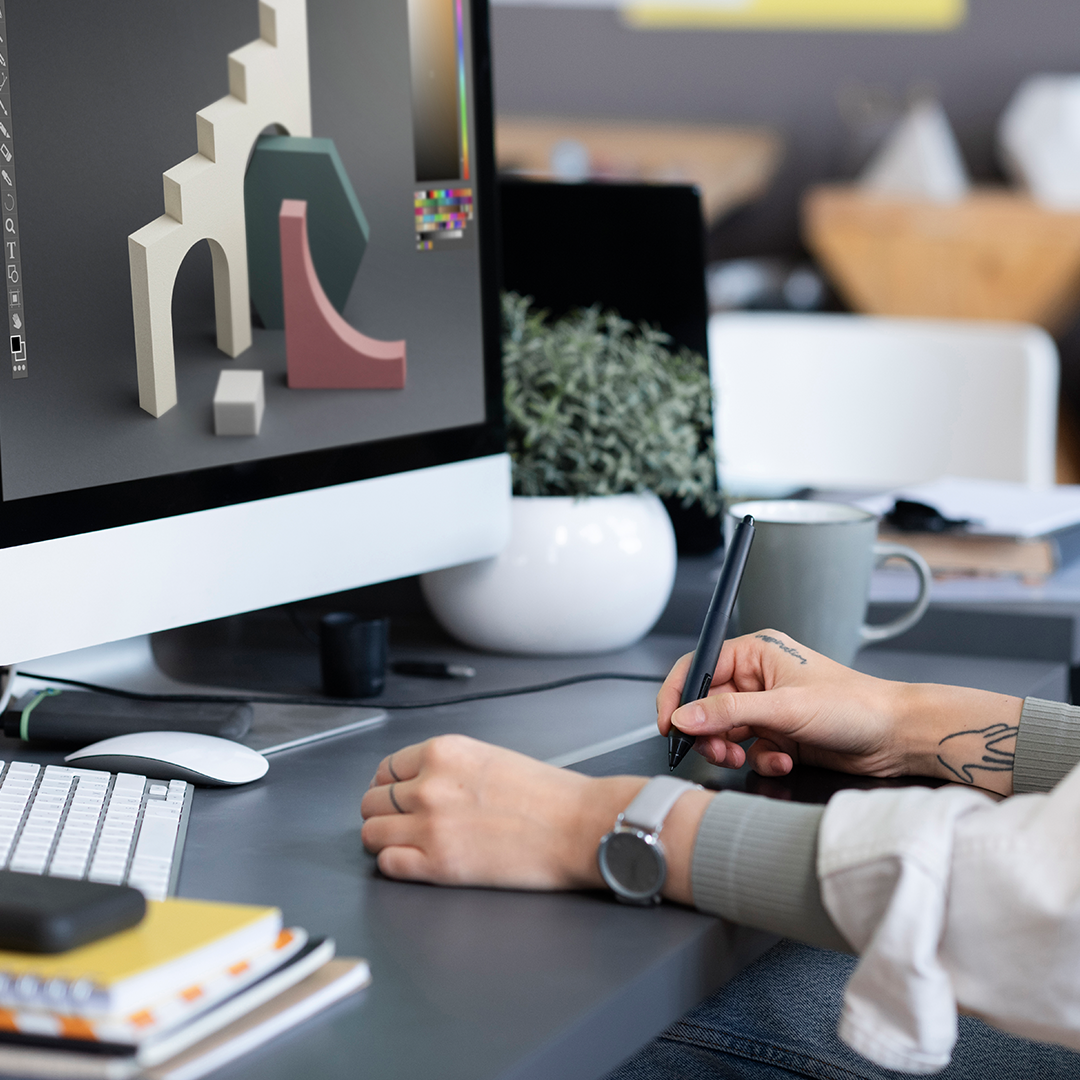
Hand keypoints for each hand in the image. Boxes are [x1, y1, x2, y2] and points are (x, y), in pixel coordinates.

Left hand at [361, 735, 710, 898]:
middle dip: (384, 813)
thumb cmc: (548, 795)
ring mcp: (429, 825)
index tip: (397, 796)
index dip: (390, 786)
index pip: (386, 768)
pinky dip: (395, 865)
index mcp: (442, 752)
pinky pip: (387, 865)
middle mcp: (428, 785)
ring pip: (371, 833)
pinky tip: (417, 863)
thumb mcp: (489, 757)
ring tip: (409, 845)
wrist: (578, 826)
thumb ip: (448, 767)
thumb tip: (420, 783)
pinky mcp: (437, 864)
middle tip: (404, 823)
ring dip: (384, 840)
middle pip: (372, 801)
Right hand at [658, 630, 1022, 793]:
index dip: (678, 696)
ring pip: (723, 731)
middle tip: (714, 749)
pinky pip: (747, 749)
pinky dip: (758, 759)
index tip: (669, 725)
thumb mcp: (785, 708)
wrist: (896, 737)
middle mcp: (757, 677)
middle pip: (706, 705)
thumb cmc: (855, 706)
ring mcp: (767, 707)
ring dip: (729, 749)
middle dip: (708, 732)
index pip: (697, 667)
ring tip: (746, 757)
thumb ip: (729, 713)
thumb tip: (685, 716)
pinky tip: (782, 759)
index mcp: (755, 653)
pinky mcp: (778, 734)